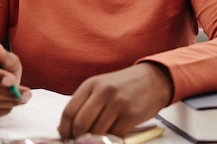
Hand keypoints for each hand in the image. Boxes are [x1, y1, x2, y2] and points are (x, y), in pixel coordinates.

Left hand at [58, 62, 172, 138]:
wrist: (153, 79)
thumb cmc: (124, 85)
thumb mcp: (101, 87)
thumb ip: (83, 104)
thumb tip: (63, 128)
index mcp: (91, 84)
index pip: (69, 111)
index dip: (64, 130)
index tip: (66, 138)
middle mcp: (103, 92)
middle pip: (81, 124)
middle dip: (78, 138)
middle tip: (81, 142)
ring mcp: (117, 103)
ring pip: (97, 133)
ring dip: (95, 141)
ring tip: (97, 140)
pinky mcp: (131, 114)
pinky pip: (115, 136)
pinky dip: (111, 141)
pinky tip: (112, 137)